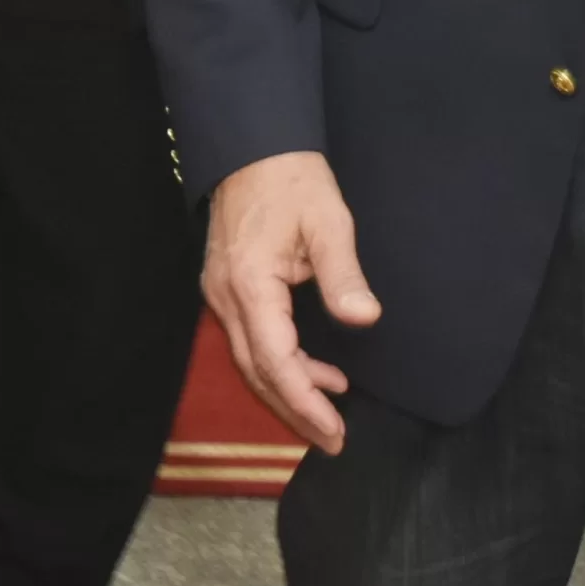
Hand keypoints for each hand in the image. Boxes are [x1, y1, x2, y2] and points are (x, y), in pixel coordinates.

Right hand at [204, 151, 382, 454]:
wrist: (252, 144)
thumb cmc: (292, 179)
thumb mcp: (328, 221)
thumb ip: (344, 273)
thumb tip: (365, 318)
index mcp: (250, 284)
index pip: (275, 360)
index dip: (304, 400)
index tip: (335, 430)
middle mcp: (226, 295)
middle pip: (256, 371)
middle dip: (294, 410)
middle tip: (332, 440)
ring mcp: (220, 291)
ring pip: (248, 359)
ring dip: (286, 390)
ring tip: (330, 411)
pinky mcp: (225, 286)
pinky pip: (247, 340)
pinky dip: (277, 365)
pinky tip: (312, 369)